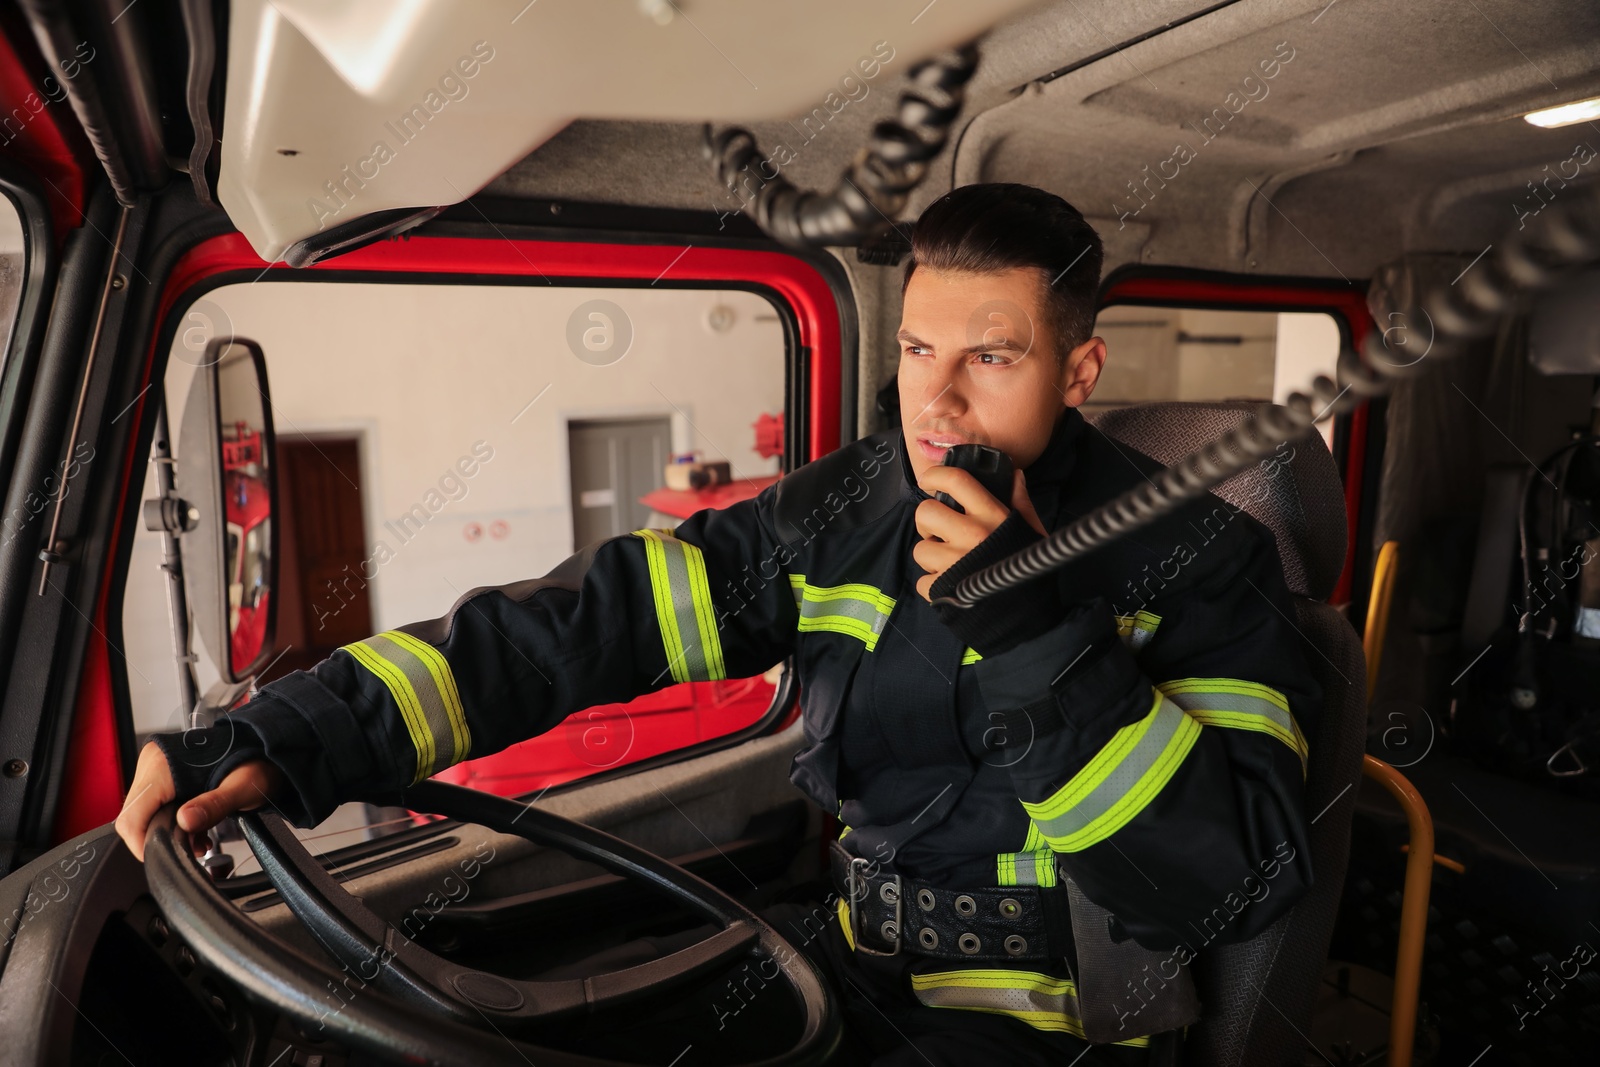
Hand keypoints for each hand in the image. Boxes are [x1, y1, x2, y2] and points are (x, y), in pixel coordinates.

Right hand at [115, 741, 282, 861]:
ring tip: (201, 841)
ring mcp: (157, 768)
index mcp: (164, 763)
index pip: (132, 816)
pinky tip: (197, 830)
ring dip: (169, 833)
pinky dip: (174, 822)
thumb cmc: (257, 760)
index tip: (164, 858)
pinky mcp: (165, 775)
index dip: (143, 843)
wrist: (266, 745)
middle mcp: (154, 763)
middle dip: (160, 839)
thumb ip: (214, 805)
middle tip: (193, 848)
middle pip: (135, 817)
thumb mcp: (242, 787)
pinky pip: (157, 806)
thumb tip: (185, 821)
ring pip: (146, 814)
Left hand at [913, 466, 1045, 601]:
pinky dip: (933, 586)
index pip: (957, 481)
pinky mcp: (941, 589)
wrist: (1031, 619)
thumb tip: (1014, 475)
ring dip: (931, 557)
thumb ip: (1020, 503)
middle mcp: (971, 534)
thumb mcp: (1032, 532)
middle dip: (928, 522)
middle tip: (940, 532)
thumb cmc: (1032, 571)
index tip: (928, 480)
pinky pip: (922, 581)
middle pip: (926, 512)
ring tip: (950, 564)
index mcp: (992, 516)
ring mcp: (953, 561)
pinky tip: (953, 587)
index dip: (935, 475)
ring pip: (920, 548)